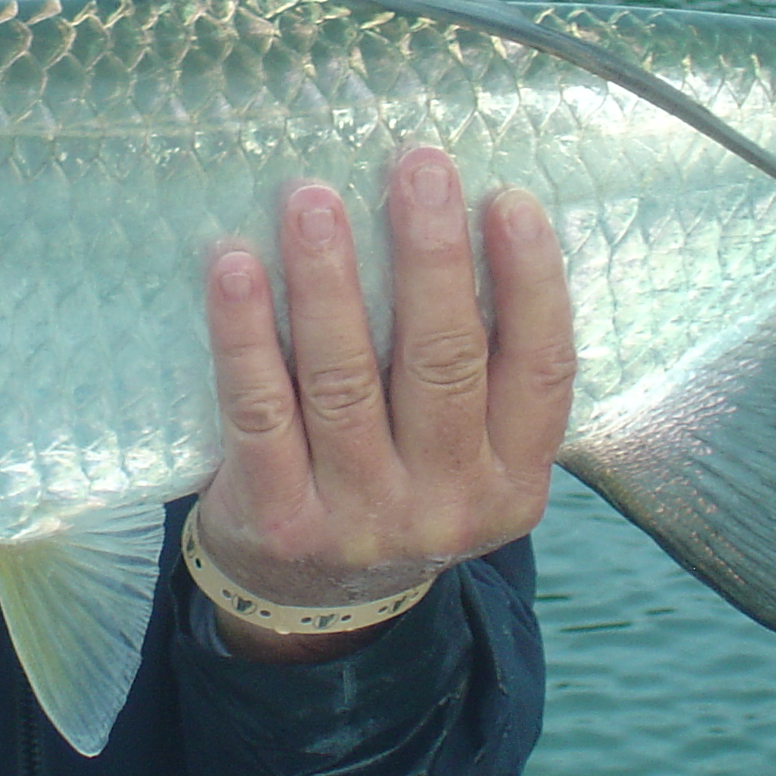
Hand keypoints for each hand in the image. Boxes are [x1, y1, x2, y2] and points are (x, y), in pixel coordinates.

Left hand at [194, 147, 573, 663]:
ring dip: (328, 280)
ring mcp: (360, 516)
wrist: (311, 608)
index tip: (509, 199)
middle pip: (443, 363)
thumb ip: (477, 370)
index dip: (531, 283)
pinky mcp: (278, 518)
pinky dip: (243, 333)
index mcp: (513, 480)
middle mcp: (447, 502)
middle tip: (417, 166)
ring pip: (346, 380)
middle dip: (430, 256)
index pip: (541, 371)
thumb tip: (460, 217)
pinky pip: (258, 410)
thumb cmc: (396, 483)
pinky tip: (234, 266)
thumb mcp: (465, 454)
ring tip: (313, 198)